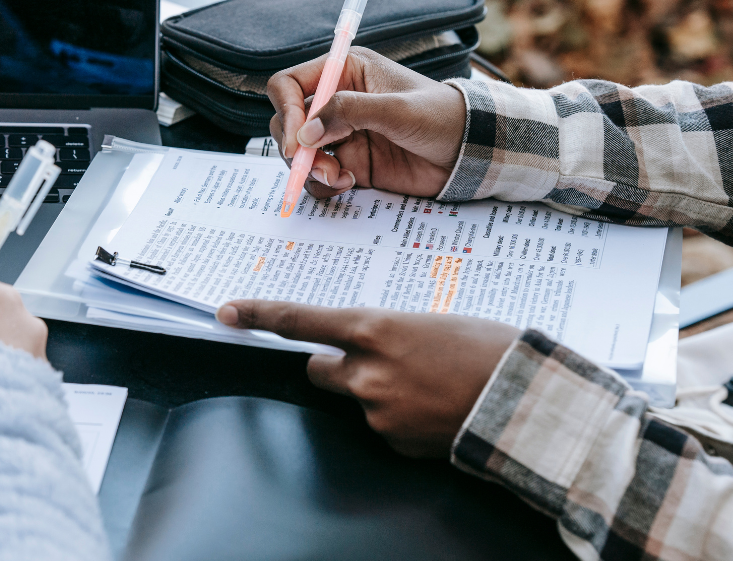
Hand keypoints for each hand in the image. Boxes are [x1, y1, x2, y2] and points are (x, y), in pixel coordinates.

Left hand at [216, 300, 516, 456]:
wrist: (528, 402)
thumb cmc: (488, 349)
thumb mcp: (430, 322)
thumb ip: (387, 332)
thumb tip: (370, 343)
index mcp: (375, 329)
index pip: (300, 321)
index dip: (259, 315)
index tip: (228, 313)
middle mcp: (366, 373)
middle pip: (319, 369)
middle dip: (336, 366)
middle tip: (375, 361)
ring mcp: (377, 412)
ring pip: (356, 399)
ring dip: (376, 393)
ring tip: (427, 386)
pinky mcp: (393, 443)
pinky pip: (382, 428)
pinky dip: (399, 420)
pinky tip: (433, 411)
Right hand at [267, 47, 465, 199]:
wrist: (470, 154)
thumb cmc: (442, 117)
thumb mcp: (398, 110)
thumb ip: (349, 112)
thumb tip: (306, 132)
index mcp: (345, 72)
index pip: (291, 84)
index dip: (287, 110)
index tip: (297, 141)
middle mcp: (337, 102)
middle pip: (288, 121)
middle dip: (296, 147)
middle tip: (318, 166)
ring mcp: (341, 135)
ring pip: (299, 153)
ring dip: (310, 169)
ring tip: (340, 178)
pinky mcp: (349, 163)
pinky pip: (318, 177)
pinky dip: (324, 185)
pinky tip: (350, 183)